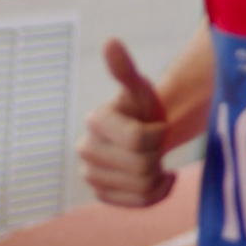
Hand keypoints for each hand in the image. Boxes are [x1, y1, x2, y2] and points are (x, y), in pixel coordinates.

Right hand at [80, 39, 173, 207]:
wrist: (146, 131)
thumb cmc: (143, 107)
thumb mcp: (138, 87)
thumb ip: (124, 69)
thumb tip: (110, 41)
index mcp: (95, 121)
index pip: (139, 140)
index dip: (158, 135)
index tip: (156, 127)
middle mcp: (86, 150)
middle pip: (141, 166)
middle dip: (158, 155)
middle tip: (156, 144)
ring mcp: (92, 175)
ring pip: (142, 187)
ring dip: (159, 173)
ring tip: (156, 159)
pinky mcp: (103, 194)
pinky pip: (140, 203)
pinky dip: (158, 192)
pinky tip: (159, 177)